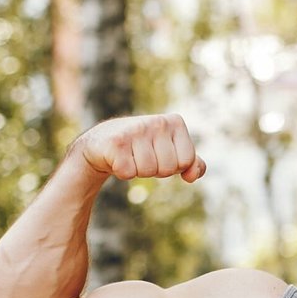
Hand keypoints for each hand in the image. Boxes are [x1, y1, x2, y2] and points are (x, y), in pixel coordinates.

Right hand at [73, 114, 206, 182]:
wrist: (103, 142)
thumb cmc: (142, 148)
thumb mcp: (170, 151)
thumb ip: (191, 162)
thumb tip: (193, 175)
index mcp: (175, 122)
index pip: (187, 160)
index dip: (174, 166)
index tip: (161, 154)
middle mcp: (157, 122)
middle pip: (168, 168)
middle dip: (156, 170)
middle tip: (143, 156)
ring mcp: (136, 130)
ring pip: (148, 171)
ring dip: (138, 171)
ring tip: (130, 156)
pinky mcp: (116, 142)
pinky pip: (128, 173)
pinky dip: (122, 172)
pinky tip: (117, 158)